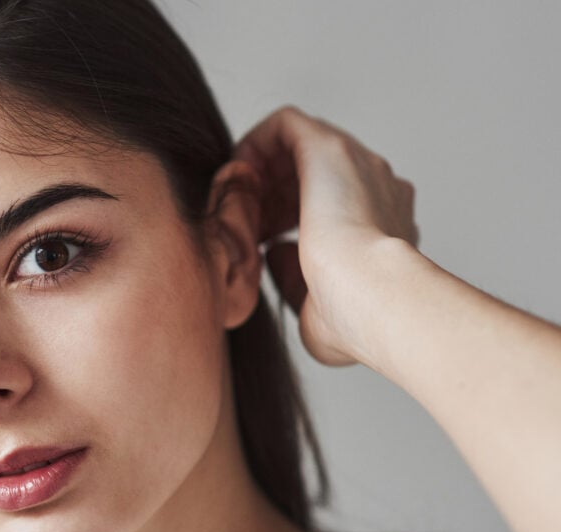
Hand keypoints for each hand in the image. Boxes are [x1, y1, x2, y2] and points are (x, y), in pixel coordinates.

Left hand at [235, 106, 419, 366]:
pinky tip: (237, 176)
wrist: (373, 297)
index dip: (285, 217)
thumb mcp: (316, 304)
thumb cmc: (353, 319)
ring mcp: (358, 163)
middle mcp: (378, 187)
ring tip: (235, 201)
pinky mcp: (329, 147)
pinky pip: (284, 124)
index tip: (260, 242)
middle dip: (270, 194)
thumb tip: (276, 252)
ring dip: (260, 170)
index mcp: (384, 224)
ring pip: (298, 147)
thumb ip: (296, 275)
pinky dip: (254, 145)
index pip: (329, 205)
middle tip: (243, 223)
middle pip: (313, 174)